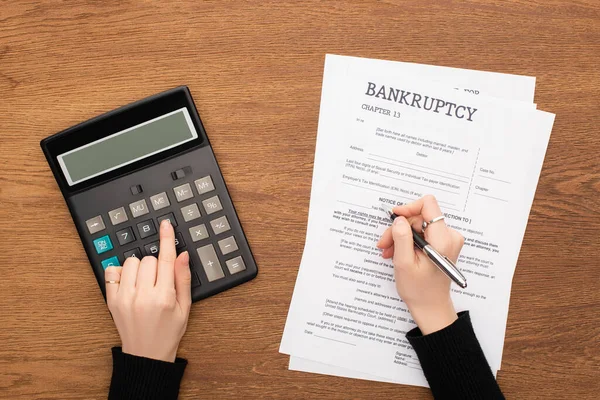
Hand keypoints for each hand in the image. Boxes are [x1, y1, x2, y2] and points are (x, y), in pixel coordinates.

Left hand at [104, 220, 191, 361]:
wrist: (146, 354)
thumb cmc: (168, 331)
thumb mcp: (185, 307)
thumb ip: (183, 279)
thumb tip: (182, 254)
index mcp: (163, 297)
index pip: (166, 259)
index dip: (166, 238)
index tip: (166, 224)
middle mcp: (143, 296)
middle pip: (149, 259)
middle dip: (156, 265)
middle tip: (159, 282)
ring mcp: (124, 298)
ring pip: (131, 262)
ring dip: (139, 267)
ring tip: (144, 284)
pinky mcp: (112, 300)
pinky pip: (112, 271)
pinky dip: (121, 272)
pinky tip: (130, 284)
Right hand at [377, 195, 463, 334]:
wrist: (431, 306)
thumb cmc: (419, 289)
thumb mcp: (404, 263)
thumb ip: (402, 237)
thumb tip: (399, 219)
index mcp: (442, 239)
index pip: (429, 205)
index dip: (409, 208)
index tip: (394, 217)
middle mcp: (450, 236)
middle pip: (420, 217)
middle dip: (400, 228)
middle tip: (385, 243)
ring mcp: (448, 240)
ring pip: (419, 225)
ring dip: (402, 236)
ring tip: (389, 251)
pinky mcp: (443, 244)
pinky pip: (423, 233)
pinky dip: (409, 241)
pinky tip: (398, 252)